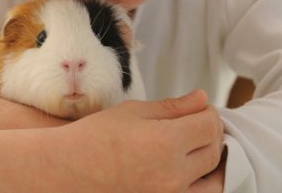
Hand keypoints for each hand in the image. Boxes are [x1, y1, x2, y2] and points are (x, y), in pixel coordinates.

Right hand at [51, 89, 224, 191]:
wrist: (68, 170)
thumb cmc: (96, 136)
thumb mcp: (133, 112)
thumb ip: (173, 107)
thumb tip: (202, 99)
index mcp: (165, 142)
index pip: (209, 125)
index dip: (208, 112)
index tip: (200, 108)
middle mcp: (172, 174)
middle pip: (214, 151)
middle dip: (211, 133)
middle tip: (197, 123)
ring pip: (213, 179)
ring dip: (212, 160)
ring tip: (196, 147)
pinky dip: (201, 182)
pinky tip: (188, 168)